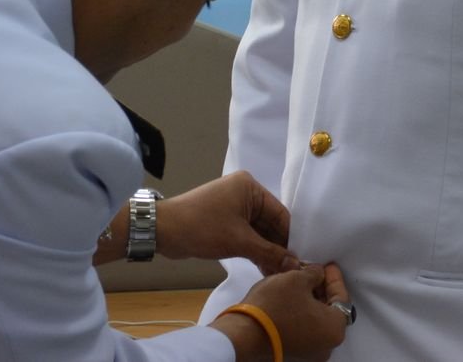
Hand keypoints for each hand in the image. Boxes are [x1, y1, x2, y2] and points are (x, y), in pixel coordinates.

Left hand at [155, 171, 298, 273]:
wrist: (163, 230)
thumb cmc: (203, 227)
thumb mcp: (239, 241)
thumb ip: (269, 253)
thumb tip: (295, 265)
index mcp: (250, 187)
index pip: (280, 214)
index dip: (290, 238)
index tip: (299, 261)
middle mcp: (245, 193)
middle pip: (270, 223)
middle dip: (278, 247)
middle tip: (290, 272)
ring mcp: (234, 207)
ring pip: (258, 231)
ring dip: (266, 251)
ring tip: (278, 275)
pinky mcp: (225, 220)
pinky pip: (246, 234)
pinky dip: (254, 249)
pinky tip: (264, 268)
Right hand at [211, 262, 351, 361]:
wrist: (244, 335)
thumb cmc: (275, 305)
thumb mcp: (297, 279)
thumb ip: (314, 274)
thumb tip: (317, 274)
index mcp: (335, 329)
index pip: (342, 298)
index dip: (334, 278)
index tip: (328, 265)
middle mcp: (327, 347)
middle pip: (329, 311)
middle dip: (321, 289)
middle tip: (312, 272)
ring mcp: (310, 354)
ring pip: (315, 322)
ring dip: (310, 301)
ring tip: (299, 283)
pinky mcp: (293, 356)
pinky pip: (304, 331)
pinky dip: (301, 315)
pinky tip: (291, 299)